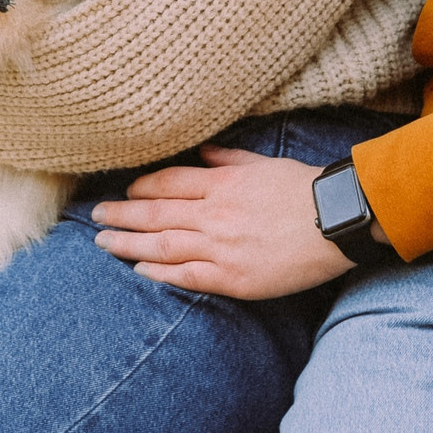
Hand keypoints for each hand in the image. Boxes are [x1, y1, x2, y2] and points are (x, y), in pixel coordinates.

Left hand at [90, 147, 355, 299]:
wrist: (337, 222)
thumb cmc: (305, 189)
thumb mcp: (265, 163)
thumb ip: (229, 159)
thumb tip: (201, 154)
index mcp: (221, 182)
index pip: (167, 183)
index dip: (140, 188)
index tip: (124, 192)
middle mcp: (214, 213)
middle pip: (155, 213)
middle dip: (121, 215)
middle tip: (95, 217)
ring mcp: (220, 247)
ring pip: (161, 246)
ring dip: (128, 244)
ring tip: (103, 244)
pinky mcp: (232, 278)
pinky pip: (186, 276)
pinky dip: (159, 274)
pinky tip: (139, 272)